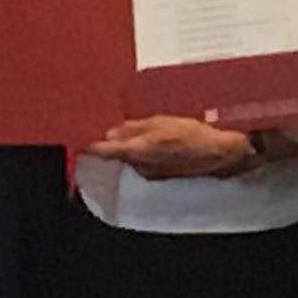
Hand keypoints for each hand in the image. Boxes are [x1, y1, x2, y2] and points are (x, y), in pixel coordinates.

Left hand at [85, 116, 256, 179]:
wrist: (218, 154)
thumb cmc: (191, 134)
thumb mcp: (162, 122)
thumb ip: (135, 127)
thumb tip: (112, 132)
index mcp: (137, 150)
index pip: (105, 151)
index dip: (90, 147)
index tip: (79, 142)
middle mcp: (140, 166)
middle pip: (120, 154)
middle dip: (120, 142)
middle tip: (125, 125)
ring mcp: (150, 173)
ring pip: (134, 158)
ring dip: (136, 146)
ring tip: (153, 130)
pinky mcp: (161, 176)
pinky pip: (146, 162)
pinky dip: (148, 152)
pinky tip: (165, 141)